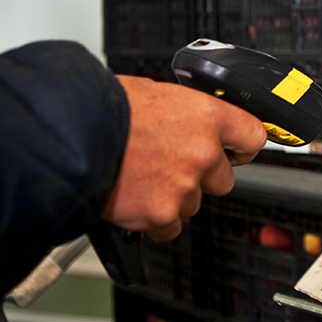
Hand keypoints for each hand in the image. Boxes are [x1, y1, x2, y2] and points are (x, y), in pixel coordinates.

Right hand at [103, 75, 266, 240]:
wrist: (67, 135)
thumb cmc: (104, 108)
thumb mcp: (156, 93)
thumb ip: (185, 113)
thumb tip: (192, 121)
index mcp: (208, 117)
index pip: (253, 137)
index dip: (241, 146)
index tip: (235, 151)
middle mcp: (203, 153)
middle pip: (224, 179)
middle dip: (201, 176)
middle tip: (171, 165)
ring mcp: (185, 186)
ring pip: (195, 203)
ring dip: (176, 196)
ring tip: (144, 178)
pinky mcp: (161, 214)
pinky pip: (170, 227)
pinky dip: (156, 220)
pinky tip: (137, 200)